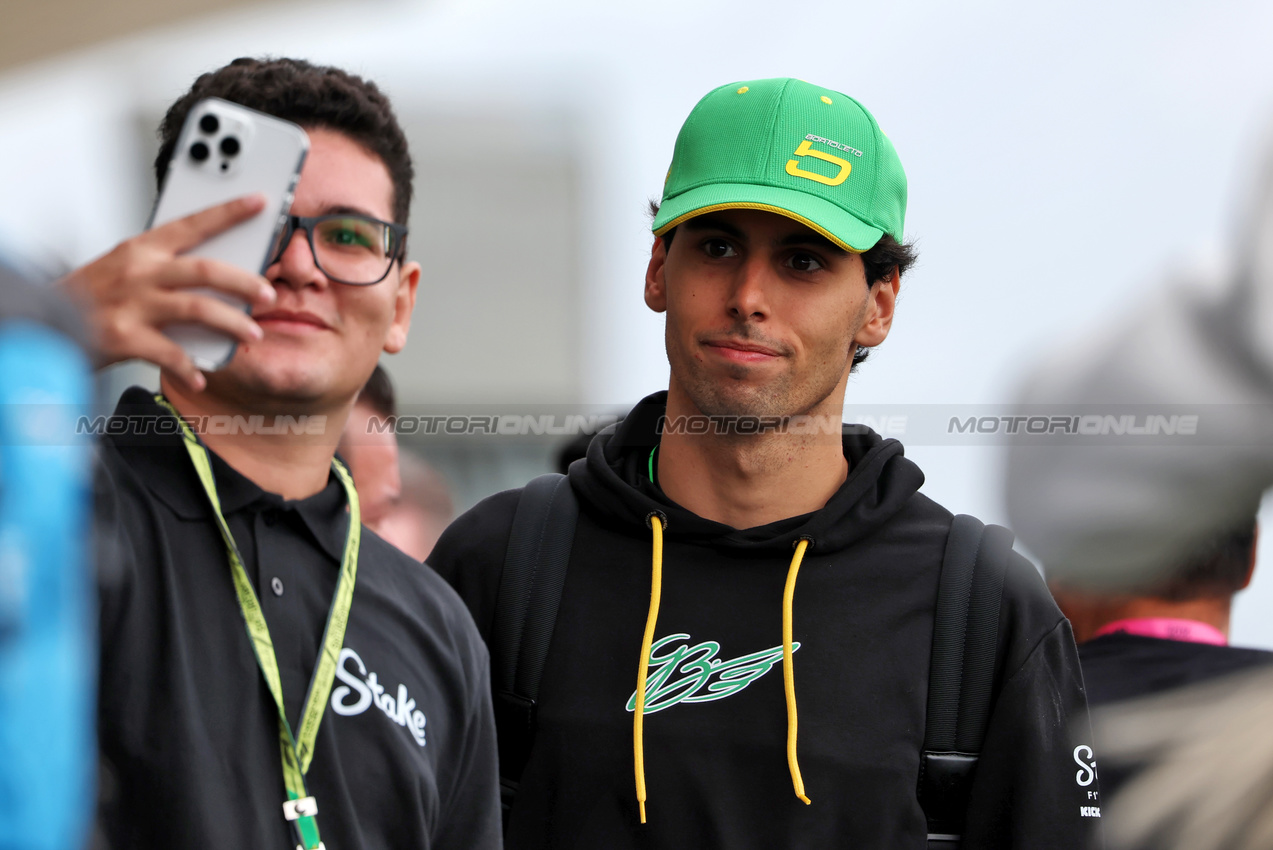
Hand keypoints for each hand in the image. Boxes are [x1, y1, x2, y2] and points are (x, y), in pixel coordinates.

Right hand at [59, 195, 277, 390]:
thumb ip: (165, 268)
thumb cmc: (90, 296)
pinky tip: (202, 375)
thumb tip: (218, 278)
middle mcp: (139, 272)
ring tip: (252, 333)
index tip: (259, 202)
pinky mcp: (125, 336)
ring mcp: (132, 304)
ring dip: (231, 323)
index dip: (229, 212)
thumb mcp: (124, 268)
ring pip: (197, 309)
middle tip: (268, 293)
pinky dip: (190, 366)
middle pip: (205, 271)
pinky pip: (170, 352)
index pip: (192, 224)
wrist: (45, 322)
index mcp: (141, 249)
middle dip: (244, 282)